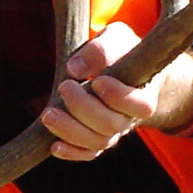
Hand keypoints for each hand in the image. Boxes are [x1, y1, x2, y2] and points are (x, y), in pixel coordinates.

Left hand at [39, 21, 192, 161]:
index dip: (118, 96)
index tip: (97, 81)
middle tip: (64, 86)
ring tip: (48, 114)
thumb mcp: (115, 38)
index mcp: (144, 93)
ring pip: (98, 142)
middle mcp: (131, 118)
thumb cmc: (121, 51)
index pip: (140, 105)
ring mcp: (115, 132)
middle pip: (111, 125)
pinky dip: (72, 153)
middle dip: (84, 108)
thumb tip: (74, 69)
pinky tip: (54, 146)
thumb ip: (100, 49)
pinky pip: (88, 154)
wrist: (126, 72)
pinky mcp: (98, 139)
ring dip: (70, 131)